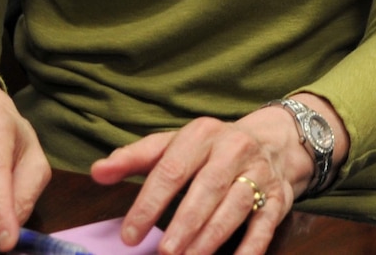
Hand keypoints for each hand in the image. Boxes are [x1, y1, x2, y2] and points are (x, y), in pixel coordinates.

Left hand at [89, 96, 345, 254]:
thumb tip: (97, 172)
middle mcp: (233, 148)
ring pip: (236, 205)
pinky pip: (264, 224)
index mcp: (201, 134)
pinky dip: (250, 246)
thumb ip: (135, 158)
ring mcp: (259, 172)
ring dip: (211, 237)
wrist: (274, 141)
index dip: (149, 203)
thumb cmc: (210, 149)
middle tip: (164, 253)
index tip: (130, 235)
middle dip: (185, 223)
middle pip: (207, 187)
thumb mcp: (173, 144)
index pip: (171, 169)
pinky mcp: (278, 196)